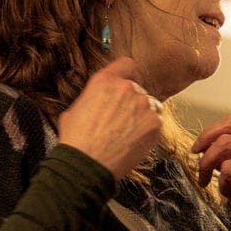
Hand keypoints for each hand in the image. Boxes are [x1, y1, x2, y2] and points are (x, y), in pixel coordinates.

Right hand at [58, 57, 161, 178]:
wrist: (87, 165)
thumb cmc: (76, 140)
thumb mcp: (75, 109)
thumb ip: (94, 96)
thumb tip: (99, 100)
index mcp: (105, 81)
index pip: (127, 64)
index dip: (127, 74)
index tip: (127, 83)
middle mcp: (127, 88)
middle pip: (137, 88)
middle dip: (131, 101)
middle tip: (120, 119)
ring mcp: (144, 106)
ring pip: (148, 105)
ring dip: (141, 115)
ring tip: (126, 133)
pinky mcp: (155, 124)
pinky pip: (155, 122)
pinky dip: (147, 130)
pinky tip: (133, 141)